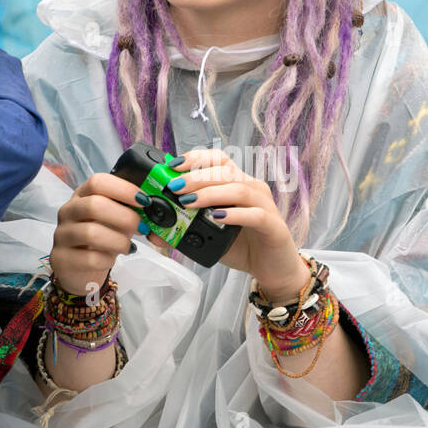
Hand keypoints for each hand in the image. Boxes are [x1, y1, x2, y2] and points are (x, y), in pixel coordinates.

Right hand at [50, 172, 142, 295]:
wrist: (79, 267)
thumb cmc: (101, 238)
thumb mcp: (116, 220)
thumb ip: (131, 211)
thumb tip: (157, 213)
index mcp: (82, 195)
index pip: (97, 182)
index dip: (124, 189)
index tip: (144, 200)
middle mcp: (68, 211)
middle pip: (94, 205)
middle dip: (125, 217)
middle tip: (141, 228)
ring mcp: (62, 235)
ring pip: (91, 233)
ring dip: (118, 241)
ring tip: (128, 247)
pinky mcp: (62, 259)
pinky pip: (90, 258)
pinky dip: (107, 260)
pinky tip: (111, 259)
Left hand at [166, 148, 309, 298]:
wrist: (273, 269)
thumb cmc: (243, 246)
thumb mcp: (210, 235)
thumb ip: (186, 229)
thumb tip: (153, 232)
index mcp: (239, 184)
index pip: (220, 159)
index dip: (197, 158)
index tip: (173, 166)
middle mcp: (254, 189)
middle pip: (226, 171)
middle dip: (197, 176)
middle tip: (174, 187)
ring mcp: (266, 206)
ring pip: (239, 189)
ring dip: (211, 193)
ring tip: (188, 202)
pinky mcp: (274, 226)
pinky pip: (255, 214)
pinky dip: (234, 214)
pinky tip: (217, 217)